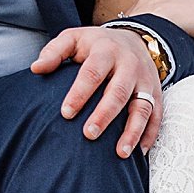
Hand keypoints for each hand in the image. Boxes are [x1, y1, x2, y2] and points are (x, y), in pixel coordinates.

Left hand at [29, 26, 162, 157]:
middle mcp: (130, 66)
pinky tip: (140, 154)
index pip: (93, 73)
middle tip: (89, 135)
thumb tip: (36, 68)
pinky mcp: (157, 95)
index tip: (66, 113)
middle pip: (119, 92)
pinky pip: (156, 117)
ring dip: (132, 131)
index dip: (80, 93)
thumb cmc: (97, 44)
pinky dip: (150, 136)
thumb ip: (54, 52)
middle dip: (105, 115)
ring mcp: (146, 82)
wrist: (135, 40)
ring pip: (142, 108)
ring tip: (120, 153)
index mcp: (107, 51)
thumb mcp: (74, 38)